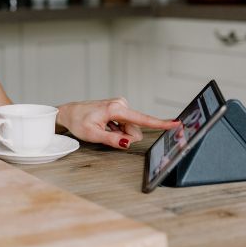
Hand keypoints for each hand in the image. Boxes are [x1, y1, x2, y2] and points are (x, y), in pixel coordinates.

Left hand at [56, 97, 179, 148]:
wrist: (69, 112)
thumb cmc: (78, 122)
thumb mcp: (93, 134)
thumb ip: (112, 140)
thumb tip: (128, 142)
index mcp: (116, 109)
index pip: (142, 119)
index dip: (160, 123)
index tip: (176, 123)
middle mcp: (121, 104)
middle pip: (135, 129)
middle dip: (124, 136)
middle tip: (106, 133)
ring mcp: (120, 105)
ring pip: (130, 128)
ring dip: (119, 133)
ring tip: (103, 128)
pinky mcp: (119, 108)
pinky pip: (125, 124)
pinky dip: (116, 128)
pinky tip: (104, 125)